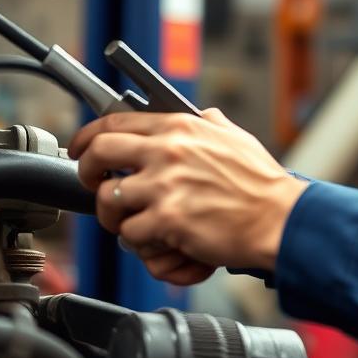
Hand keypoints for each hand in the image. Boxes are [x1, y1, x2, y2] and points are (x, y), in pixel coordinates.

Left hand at [68, 108, 309, 279]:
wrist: (277, 217)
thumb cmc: (260, 181)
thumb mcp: (234, 136)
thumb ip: (209, 123)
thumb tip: (199, 115)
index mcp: (180, 127)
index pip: (115, 121)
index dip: (88, 136)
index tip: (81, 148)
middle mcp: (167, 151)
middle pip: (98, 153)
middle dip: (86, 172)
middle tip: (94, 184)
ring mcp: (165, 186)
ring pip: (107, 201)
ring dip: (115, 216)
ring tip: (133, 220)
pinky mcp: (168, 220)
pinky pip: (130, 234)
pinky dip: (140, 242)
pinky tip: (159, 238)